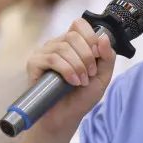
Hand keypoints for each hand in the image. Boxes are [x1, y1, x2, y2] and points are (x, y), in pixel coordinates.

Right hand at [26, 18, 115, 133]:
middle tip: (90, 73)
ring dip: (78, 65)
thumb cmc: (82, 96)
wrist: (65, 117)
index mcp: (72, 43)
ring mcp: (44, 53)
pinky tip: (72, 82)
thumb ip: (108, 57)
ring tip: (82, 81)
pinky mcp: (34, 64)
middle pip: (73, 35)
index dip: (90, 36)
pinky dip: (66, 70)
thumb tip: (103, 37)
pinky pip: (52, 59)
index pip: (79, 24)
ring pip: (63, 47)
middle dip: (87, 56)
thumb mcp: (102, 76)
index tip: (97, 54)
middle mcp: (57, 44)